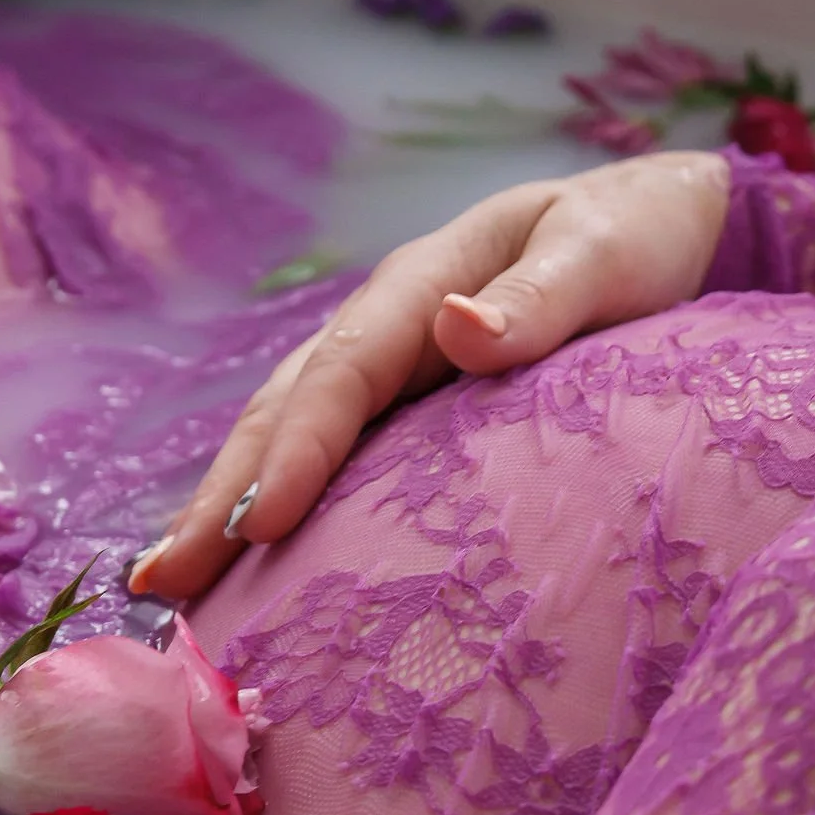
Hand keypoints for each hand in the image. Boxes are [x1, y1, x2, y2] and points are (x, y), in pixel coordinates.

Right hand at [130, 151, 734, 599]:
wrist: (656, 227)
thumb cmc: (634, 239)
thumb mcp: (602, 255)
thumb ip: (542, 297)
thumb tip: (455, 327)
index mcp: (419, 286)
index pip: (342, 374)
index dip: (295, 449)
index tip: (258, 525)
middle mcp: (382, 329)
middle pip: (281, 412)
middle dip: (216, 496)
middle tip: (159, 582)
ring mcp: (384, 371)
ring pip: (283, 437)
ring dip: (221, 509)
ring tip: (167, 588)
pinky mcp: (400, 411)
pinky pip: (323, 457)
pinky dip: (270, 506)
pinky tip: (242, 570)